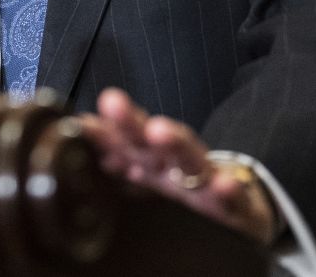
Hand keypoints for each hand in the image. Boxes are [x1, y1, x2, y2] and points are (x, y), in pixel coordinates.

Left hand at [80, 88, 277, 244]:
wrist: (238, 212)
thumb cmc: (183, 186)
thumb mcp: (145, 174)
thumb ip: (112, 153)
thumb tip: (77, 127)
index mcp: (148, 161)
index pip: (122, 140)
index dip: (101, 131)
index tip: (81, 122)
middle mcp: (174, 166)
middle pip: (150, 140)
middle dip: (131, 122)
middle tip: (111, 103)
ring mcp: (206, 183)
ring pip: (191, 160)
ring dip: (176, 143)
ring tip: (159, 131)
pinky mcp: (237, 208)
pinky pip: (234, 201)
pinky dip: (230, 192)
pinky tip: (225, 185)